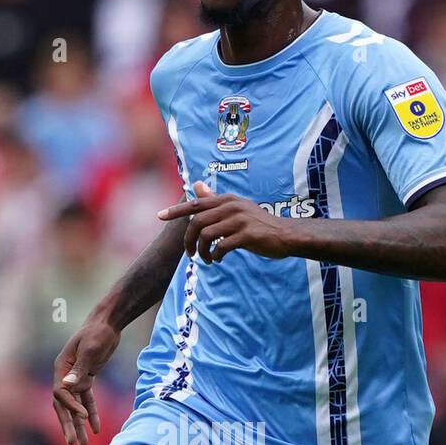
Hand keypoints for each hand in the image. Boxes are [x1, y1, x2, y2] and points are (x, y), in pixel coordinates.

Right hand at [52, 319, 118, 444]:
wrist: (107, 323)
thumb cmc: (97, 333)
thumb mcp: (90, 350)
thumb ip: (80, 369)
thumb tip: (67, 385)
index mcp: (60, 367)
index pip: (60, 393)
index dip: (70, 407)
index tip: (83, 416)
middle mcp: (64, 375)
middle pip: (63, 405)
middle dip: (68, 425)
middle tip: (74, 444)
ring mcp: (75, 378)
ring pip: (75, 406)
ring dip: (79, 425)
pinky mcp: (86, 378)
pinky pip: (87, 400)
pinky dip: (91, 414)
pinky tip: (97, 429)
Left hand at [158, 180, 291, 262]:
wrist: (286, 235)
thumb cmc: (259, 224)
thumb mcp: (237, 208)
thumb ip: (216, 200)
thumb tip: (197, 185)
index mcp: (227, 200)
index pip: (196, 203)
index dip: (176, 210)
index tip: (159, 216)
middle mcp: (232, 206)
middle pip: (197, 221)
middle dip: (189, 240)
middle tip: (191, 254)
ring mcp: (240, 220)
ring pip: (207, 235)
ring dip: (202, 251)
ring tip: (207, 259)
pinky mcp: (247, 235)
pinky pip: (221, 246)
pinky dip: (216, 255)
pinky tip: (218, 259)